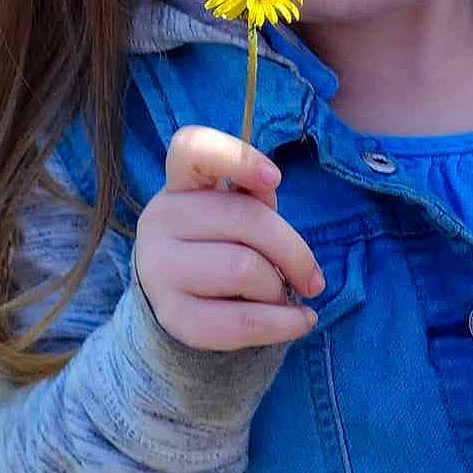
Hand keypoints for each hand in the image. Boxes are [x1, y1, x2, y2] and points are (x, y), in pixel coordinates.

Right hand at [134, 125, 324, 351]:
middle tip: (313, 279)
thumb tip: (267, 190)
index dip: (238, 156)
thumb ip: (253, 199)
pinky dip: (285, 323)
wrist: (180, 308)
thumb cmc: (221, 248)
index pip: (192, 149)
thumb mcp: (236, 215)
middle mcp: (160, 221)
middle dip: (295, 252)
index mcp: (179, 186)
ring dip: (280, 288)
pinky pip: (244, 321)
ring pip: (246, 270)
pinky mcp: (174, 317)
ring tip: (281, 296)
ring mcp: (159, 270)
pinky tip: (301, 321)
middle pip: (246, 219)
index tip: (276, 179)